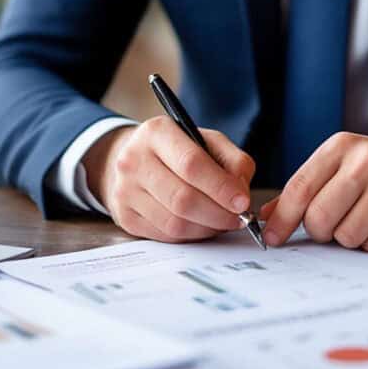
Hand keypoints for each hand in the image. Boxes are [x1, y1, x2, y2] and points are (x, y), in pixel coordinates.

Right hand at [82, 118, 255, 242]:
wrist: (135, 159)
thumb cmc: (179, 150)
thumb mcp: (208, 140)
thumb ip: (233, 161)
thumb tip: (241, 194)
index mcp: (157, 132)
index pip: (191, 164)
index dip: (221, 187)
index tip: (243, 202)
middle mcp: (134, 160)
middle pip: (182, 198)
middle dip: (218, 214)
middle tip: (239, 218)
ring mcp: (125, 190)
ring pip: (174, 223)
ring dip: (207, 228)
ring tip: (223, 222)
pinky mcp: (125, 217)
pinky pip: (165, 236)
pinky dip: (191, 236)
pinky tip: (203, 226)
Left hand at [260, 134, 367, 252]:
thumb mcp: (345, 164)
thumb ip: (308, 188)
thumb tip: (268, 216)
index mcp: (342, 146)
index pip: (300, 188)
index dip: (282, 219)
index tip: (272, 237)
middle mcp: (365, 160)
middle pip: (320, 218)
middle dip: (324, 230)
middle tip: (339, 221)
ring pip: (346, 236)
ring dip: (353, 237)